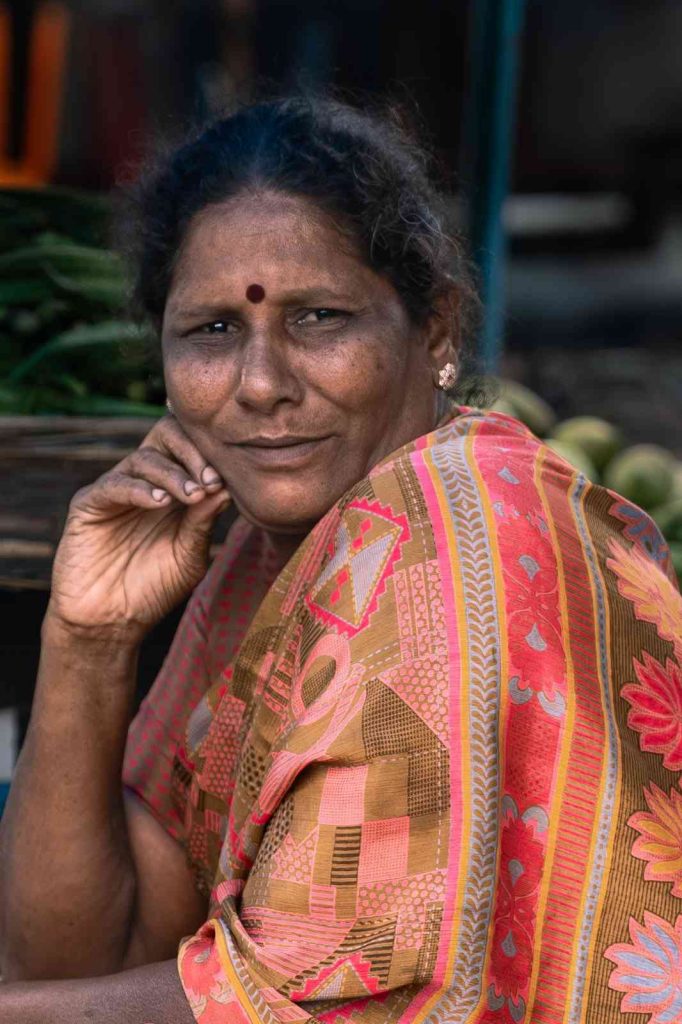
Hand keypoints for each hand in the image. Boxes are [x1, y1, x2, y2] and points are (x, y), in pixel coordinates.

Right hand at [47, 416, 229, 640]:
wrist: (112, 622)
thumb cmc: (155, 589)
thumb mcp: (190, 556)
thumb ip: (204, 522)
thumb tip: (227, 486)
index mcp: (174, 489)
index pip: (192, 449)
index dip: (210, 457)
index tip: (225, 481)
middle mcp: (146, 482)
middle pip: (166, 436)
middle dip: (192, 452)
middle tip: (209, 480)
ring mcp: (117, 490)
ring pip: (144, 458)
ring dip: (172, 474)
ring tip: (192, 496)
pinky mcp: (89, 504)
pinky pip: (114, 485)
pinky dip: (139, 489)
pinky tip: (159, 503)